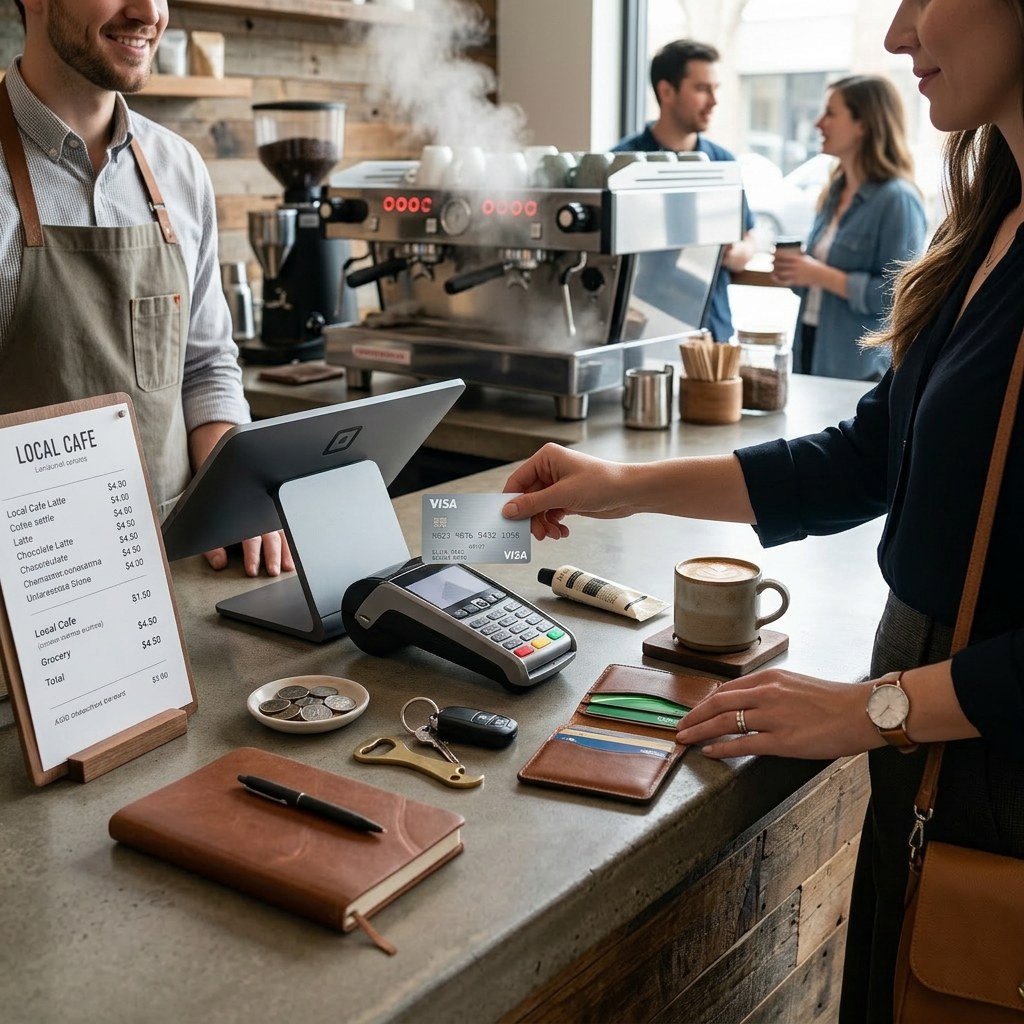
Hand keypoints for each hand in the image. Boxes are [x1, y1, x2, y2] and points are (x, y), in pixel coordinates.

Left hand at [204, 529, 294, 577]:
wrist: (227, 505)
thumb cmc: (222, 523)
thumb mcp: (213, 535)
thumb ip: (214, 548)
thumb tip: (219, 563)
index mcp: (246, 524)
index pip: (251, 540)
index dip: (252, 556)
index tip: (252, 571)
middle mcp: (261, 522)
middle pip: (271, 539)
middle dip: (273, 556)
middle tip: (273, 571)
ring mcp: (271, 523)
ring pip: (283, 536)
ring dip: (286, 553)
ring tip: (288, 567)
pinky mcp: (276, 526)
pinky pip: (287, 535)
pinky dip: (291, 547)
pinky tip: (293, 558)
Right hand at [501, 443, 640, 540]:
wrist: (629, 492)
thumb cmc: (603, 482)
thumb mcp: (563, 494)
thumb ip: (533, 503)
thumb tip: (509, 510)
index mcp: (546, 458)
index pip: (517, 481)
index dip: (511, 501)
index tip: (507, 520)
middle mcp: (550, 470)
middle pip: (527, 499)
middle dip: (532, 518)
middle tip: (536, 534)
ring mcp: (558, 486)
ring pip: (538, 510)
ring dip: (543, 525)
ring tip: (553, 534)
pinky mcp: (567, 499)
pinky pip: (550, 514)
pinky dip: (553, 525)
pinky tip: (561, 531)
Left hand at [675, 669, 882, 759]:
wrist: (864, 711)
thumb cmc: (835, 701)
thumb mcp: (796, 685)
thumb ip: (771, 692)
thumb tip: (749, 704)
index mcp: (770, 678)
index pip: (727, 689)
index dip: (705, 702)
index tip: (693, 711)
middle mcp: (767, 693)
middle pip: (718, 703)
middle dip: (693, 716)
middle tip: (679, 727)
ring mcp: (774, 717)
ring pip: (725, 722)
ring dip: (700, 731)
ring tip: (685, 739)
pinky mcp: (783, 740)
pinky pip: (744, 744)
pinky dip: (721, 748)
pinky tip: (709, 752)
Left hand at [770, 251, 821, 287]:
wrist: (820, 274)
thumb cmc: (813, 265)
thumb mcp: (806, 258)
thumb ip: (798, 257)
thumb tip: (791, 255)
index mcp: (797, 259)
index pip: (783, 256)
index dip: (776, 254)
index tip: (772, 253)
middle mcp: (794, 266)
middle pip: (780, 264)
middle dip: (774, 262)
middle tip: (771, 261)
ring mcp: (794, 274)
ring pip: (780, 273)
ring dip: (774, 271)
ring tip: (772, 270)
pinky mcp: (795, 281)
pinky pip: (783, 281)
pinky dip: (777, 279)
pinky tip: (774, 278)